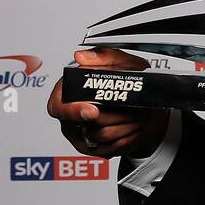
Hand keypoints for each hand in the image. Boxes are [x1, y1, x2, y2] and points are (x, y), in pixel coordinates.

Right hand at [46, 46, 169, 158]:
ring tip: (135, 115)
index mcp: (69, 90)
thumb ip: (104, 56)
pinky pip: (106, 149)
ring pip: (98, 135)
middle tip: (129, 110)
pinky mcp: (92, 147)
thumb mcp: (124, 62)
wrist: (146, 105)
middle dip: (109, 117)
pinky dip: (123, 138)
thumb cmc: (131, 82)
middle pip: (79, 124)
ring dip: (122, 125)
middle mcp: (71, 112)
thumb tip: (81, 56)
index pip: (57, 106)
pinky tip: (132, 127)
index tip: (93, 111)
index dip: (72, 111)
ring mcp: (79, 132)